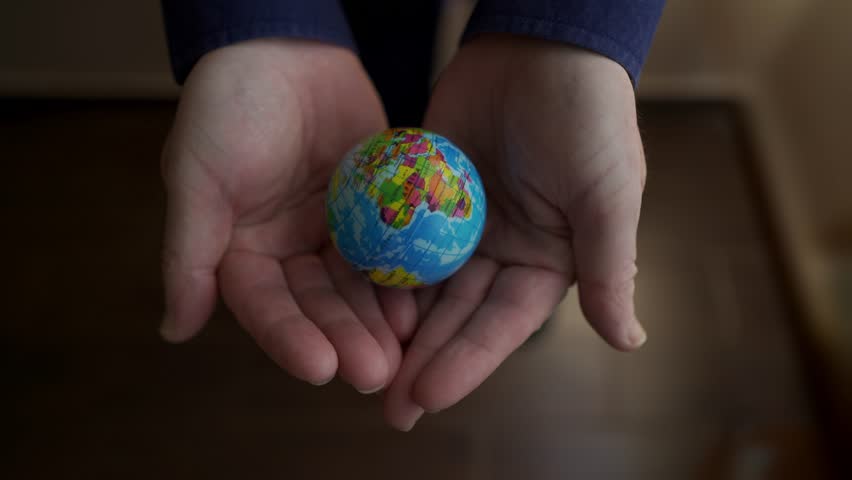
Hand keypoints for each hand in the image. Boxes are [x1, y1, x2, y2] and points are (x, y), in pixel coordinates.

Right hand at [160, 39, 417, 391]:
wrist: (285, 49)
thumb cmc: (228, 106)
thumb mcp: (197, 176)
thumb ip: (188, 253)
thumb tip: (173, 330)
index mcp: (242, 252)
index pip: (265, 307)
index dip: (290, 338)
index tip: (319, 368)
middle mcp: (289, 251)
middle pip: (318, 306)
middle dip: (345, 339)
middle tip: (375, 373)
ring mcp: (334, 232)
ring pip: (357, 287)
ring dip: (378, 321)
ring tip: (404, 352)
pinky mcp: (373, 209)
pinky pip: (390, 248)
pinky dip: (403, 276)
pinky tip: (422, 303)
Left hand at [384, 35, 647, 429]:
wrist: (539, 44)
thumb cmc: (587, 115)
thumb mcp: (608, 191)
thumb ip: (609, 266)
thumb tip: (630, 342)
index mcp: (545, 262)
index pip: (502, 325)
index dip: (466, 361)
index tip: (427, 395)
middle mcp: (500, 252)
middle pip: (456, 317)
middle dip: (422, 361)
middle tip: (387, 408)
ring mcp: (459, 224)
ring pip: (421, 286)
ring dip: (393, 328)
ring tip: (357, 364)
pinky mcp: (425, 193)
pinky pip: (396, 236)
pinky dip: (375, 268)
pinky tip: (344, 300)